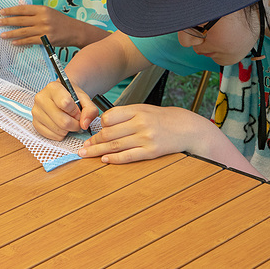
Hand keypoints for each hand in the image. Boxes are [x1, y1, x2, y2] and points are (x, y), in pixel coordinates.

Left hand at [0, 4, 83, 46]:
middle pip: (21, 20)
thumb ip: (34, 10)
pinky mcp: (46, 40)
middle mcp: (42, 18)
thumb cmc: (61, 21)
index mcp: (42, 9)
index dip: (11, 10)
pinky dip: (21, 42)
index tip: (2, 11)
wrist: (75, 31)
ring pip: (23, 31)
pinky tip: (14, 42)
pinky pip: (30, 41)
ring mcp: (44, 30)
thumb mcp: (49, 12)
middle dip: (7, 21)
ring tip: (2, 35)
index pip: (23, 9)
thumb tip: (19, 5)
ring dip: (11, 33)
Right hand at [32, 80, 98, 139]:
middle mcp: (41, 98)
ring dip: (68, 130)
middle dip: (74, 124)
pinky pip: (52, 136)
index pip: (65, 103)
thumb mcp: (85, 99)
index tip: (78, 111)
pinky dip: (60, 134)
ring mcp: (36, 111)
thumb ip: (90, 110)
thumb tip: (84, 125)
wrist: (62, 96)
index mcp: (53, 87)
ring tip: (69, 121)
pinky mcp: (35, 123)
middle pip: (62, 121)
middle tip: (77, 120)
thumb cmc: (72, 96)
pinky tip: (61, 126)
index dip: (76, 111)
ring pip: (58, 130)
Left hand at [78, 105, 208, 163]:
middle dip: (94, 140)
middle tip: (84, 146)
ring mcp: (146, 138)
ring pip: (116, 145)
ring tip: (86, 154)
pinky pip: (128, 156)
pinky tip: (104, 159)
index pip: (110, 116)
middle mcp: (141, 123)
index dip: (99, 125)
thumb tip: (103, 125)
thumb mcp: (144, 109)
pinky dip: (114, 159)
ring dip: (98, 151)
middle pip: (110, 133)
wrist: (185, 128)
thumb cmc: (161, 118)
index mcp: (137, 110)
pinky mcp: (151, 152)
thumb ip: (125, 115)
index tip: (92, 131)